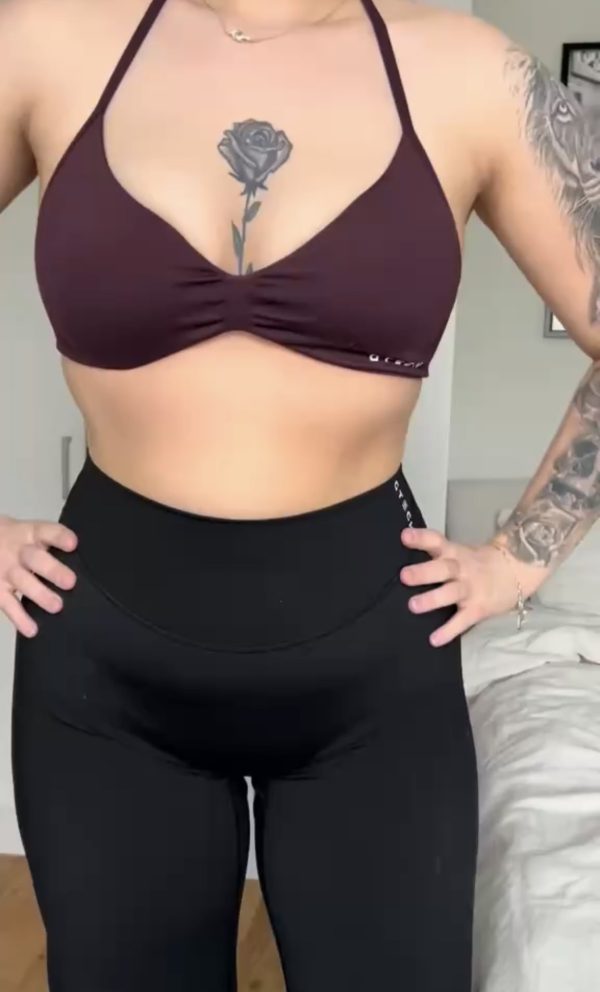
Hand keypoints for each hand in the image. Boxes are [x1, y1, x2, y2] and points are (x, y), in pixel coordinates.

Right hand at [0, 515, 77, 636]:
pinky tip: (32, 629)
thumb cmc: (16, 541)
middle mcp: (18, 551)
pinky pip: (7, 604)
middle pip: (35, 558)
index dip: (59, 537)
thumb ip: (50, 544)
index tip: (72, 544)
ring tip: (57, 606)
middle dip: (52, 570)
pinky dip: (19, 618)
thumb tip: (83, 561)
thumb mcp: (28, 533)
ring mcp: (6, 571)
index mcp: (30, 534)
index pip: (46, 532)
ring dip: (40, 594)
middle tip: (70, 582)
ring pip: (23, 581)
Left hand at [399, 526, 527, 646]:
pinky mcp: (478, 609)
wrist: (517, 571)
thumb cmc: (480, 563)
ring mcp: (470, 589)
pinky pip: (462, 621)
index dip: (421, 538)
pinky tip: (434, 640)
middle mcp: (461, 569)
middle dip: (424, 572)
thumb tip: (406, 554)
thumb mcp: (461, 552)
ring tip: (413, 606)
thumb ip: (439, 554)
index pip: (437, 541)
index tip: (404, 536)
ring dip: (432, 599)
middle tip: (404, 576)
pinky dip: (449, 631)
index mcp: (455, 553)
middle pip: (443, 568)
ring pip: (450, 593)